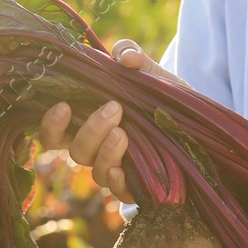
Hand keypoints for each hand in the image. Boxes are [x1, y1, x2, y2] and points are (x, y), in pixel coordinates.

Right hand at [36, 39, 174, 204]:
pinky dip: (118, 182)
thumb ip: (131, 54)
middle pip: (75, 151)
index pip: (54, 135)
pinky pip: (120, 193)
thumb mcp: (147, 70)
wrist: (196, 120)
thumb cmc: (161, 95)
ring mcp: (116, 170)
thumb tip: (124, 57)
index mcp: (87, 125)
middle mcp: (97, 151)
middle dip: (90, 130)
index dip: (50, 125)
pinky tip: (124, 169)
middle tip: (114, 108)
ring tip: (124, 132)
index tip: (63, 106)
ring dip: (106, 152)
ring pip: (97, 171)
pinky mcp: (137, 186)